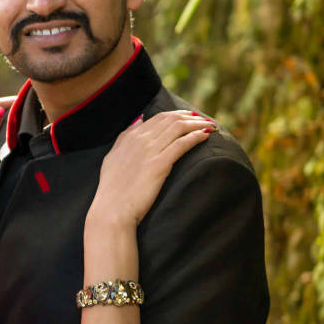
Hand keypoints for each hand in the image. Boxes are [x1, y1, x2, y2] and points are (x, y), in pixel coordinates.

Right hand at [89, 110, 214, 227]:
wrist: (113, 209)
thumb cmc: (112, 188)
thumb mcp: (112, 157)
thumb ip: (125, 137)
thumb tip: (140, 119)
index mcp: (129, 137)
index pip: (158, 117)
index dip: (177, 114)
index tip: (190, 117)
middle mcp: (140, 139)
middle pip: (171, 119)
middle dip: (191, 117)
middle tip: (205, 119)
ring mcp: (150, 151)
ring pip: (179, 128)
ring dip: (198, 124)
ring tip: (211, 126)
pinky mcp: (160, 164)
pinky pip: (182, 144)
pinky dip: (196, 137)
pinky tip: (205, 136)